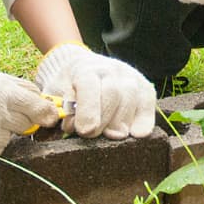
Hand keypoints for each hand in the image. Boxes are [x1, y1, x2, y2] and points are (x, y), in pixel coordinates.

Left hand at [34, 43, 156, 138]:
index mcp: (85, 68)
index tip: (85, 130)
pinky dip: (145, 120)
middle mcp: (110, 68)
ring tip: (112, 135)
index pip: (89, 85)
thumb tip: (72, 126)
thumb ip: (61, 110)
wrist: (80, 67)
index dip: (88, 110)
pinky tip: (137, 134)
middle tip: (93, 135)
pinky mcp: (143, 86)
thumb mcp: (55, 95)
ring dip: (122, 122)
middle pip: (113, 93)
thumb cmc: (66, 87)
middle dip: (104, 119)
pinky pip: (148, 102)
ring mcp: (130, 76)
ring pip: (132, 98)